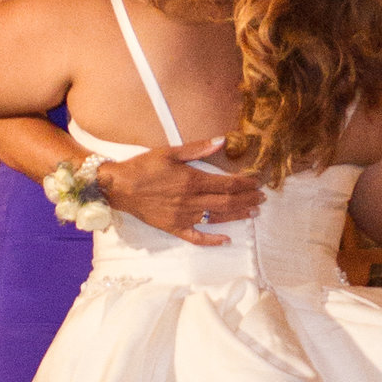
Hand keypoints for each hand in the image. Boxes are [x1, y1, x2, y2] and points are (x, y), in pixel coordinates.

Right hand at [96, 144, 263, 237]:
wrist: (120, 187)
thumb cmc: (143, 166)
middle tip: (262, 198)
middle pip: (227, 201)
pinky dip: (212, 240)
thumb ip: (198, 148)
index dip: (245, 183)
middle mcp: (191, 200)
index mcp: (192, 180)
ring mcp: (184, 216)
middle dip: (247, 199)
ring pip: (217, 218)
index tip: (257, 181)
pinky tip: (226, 240)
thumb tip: (222, 141)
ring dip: (237, 215)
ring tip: (253, 212)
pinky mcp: (174, 228)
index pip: (227, 183)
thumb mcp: (170, 151)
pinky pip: (196, 237)